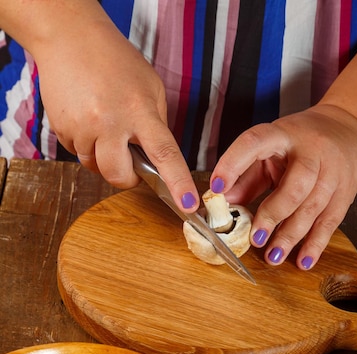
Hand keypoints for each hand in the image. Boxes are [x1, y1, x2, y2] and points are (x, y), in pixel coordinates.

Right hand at [35, 17, 198, 209]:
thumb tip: (160, 158)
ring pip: (95, 167)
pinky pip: (78, 154)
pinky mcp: (62, 130)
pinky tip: (86, 119)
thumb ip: (156, 124)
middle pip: (119, 175)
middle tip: (129, 162)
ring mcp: (83, 127)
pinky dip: (85, 144)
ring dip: (103, 157)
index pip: (165, 153)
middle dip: (127, 178)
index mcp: (140, 110)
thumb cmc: (114, 61)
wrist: (68, 39)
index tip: (188, 205)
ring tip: (103, 125)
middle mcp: (110, 122)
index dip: (178, 182)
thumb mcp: (150, 87)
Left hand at [210, 104, 356, 268]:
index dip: (233, 164)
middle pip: (295, 186)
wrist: (351, 130)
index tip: (216, 188)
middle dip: (273, 214)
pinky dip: (316, 244)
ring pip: (313, 208)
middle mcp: (312, 151)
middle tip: (254, 239)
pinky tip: (303, 261)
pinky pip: (330, 222)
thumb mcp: (271, 148)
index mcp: (283, 134)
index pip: (255, 142)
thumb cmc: (302, 142)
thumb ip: (246, 175)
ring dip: (291, 236)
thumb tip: (223, 203)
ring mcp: (332, 172)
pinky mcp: (345, 192)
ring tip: (273, 256)